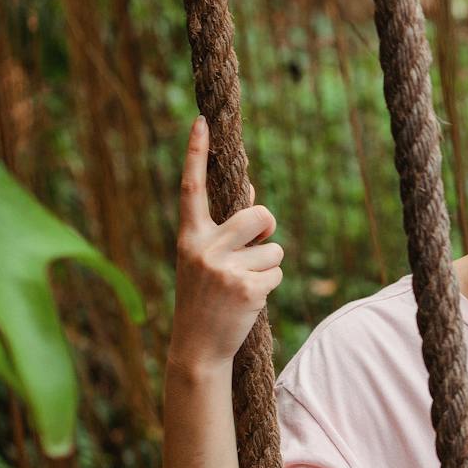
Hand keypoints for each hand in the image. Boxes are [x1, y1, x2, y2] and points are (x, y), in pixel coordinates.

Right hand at [168, 116, 283, 372]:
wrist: (197, 347)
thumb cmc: (206, 296)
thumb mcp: (206, 257)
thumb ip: (226, 226)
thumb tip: (250, 189)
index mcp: (189, 236)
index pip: (192, 187)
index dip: (196, 153)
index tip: (201, 120)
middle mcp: (203, 247)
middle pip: (260, 215)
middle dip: (267, 229)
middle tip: (254, 250)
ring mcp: (224, 268)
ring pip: (274, 247)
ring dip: (268, 265)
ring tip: (243, 284)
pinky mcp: (247, 288)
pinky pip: (278, 271)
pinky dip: (270, 285)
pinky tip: (248, 300)